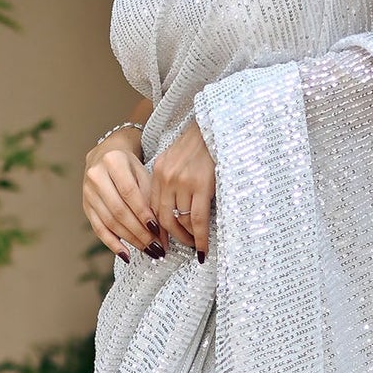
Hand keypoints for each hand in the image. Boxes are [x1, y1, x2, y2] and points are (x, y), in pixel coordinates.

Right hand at [83, 127, 157, 260]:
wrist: (106, 155)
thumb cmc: (130, 166)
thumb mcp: (144, 174)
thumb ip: (153, 200)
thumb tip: (163, 233)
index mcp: (113, 161)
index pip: (130, 193)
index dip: (143, 214)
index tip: (157, 230)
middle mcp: (96, 176)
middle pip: (119, 210)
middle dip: (139, 232)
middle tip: (156, 247)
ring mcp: (88, 192)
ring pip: (109, 222)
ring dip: (130, 240)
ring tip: (147, 250)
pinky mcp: (86, 206)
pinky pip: (99, 229)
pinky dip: (113, 244)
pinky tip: (126, 254)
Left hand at [150, 117, 213, 258]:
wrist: (220, 123)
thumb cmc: (204, 141)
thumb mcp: (179, 156)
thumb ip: (172, 177)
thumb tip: (176, 205)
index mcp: (159, 170)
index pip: (152, 206)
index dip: (156, 228)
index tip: (162, 241)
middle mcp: (166, 177)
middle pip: (162, 218)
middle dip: (169, 238)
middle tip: (177, 248)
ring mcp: (182, 182)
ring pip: (180, 221)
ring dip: (188, 238)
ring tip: (195, 245)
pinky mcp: (201, 185)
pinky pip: (197, 220)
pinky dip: (200, 238)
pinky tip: (203, 249)